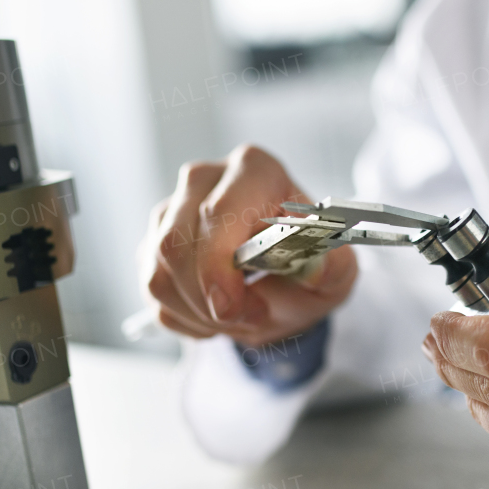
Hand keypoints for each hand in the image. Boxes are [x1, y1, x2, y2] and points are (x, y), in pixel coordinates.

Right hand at [138, 145, 357, 346]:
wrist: (287, 287)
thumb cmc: (308, 268)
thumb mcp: (335, 271)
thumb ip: (330, 265)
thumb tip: (314, 268)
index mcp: (254, 171)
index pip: (217, 212)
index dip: (217, 265)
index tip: (232, 306)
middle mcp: (205, 180)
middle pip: (175, 242)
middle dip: (208, 298)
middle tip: (250, 316)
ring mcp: (171, 210)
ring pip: (159, 272)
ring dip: (200, 312)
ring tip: (240, 315)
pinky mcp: (152, 243)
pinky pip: (154, 292)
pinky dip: (187, 318)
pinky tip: (217, 315)